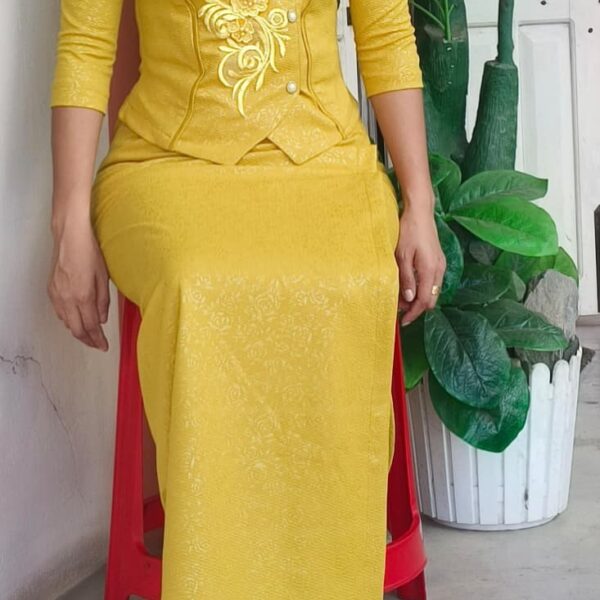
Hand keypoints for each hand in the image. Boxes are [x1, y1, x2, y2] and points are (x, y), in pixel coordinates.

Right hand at [47, 208, 109, 350]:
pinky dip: (68, 320)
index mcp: (83, 296)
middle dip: (88, 340)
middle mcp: (68, 298)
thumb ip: (103, 301)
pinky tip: (76, 320)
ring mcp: (57, 294)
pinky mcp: (51, 290)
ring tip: (89, 335)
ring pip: (66, 322)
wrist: (70, 238)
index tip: (104, 346)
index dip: (98, 339)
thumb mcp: (103, 278)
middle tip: (98, 344)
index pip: (91, 326)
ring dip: (78, 331)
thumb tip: (102, 319)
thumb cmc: (90, 254)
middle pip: (76, 329)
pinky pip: (59, 312)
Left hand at [395, 204, 445, 325]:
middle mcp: (439, 270)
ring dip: (419, 297)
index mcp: (430, 270)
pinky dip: (422, 288)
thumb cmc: (409, 230)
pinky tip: (410, 285)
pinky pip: (433, 282)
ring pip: (432, 291)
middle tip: (399, 309)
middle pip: (431, 299)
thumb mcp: (402, 255)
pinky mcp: (438, 260)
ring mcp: (440, 265)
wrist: (421, 212)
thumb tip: (409, 298)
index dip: (414, 313)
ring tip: (402, 297)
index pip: (424, 301)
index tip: (403, 321)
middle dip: (416, 307)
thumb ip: (406, 278)